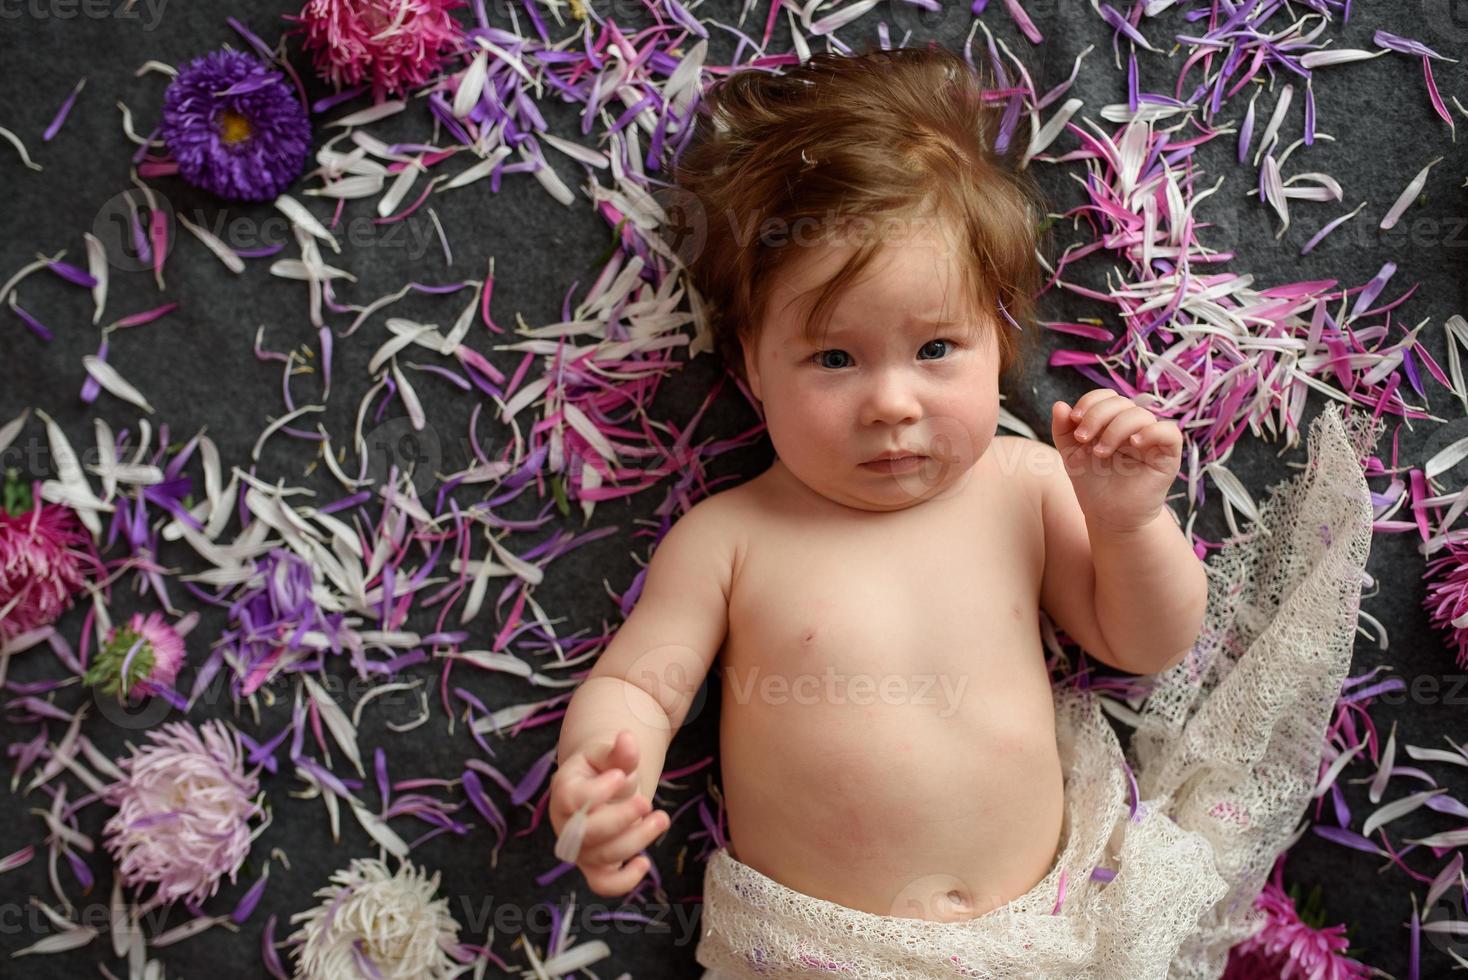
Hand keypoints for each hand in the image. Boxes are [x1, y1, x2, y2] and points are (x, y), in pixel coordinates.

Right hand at [548, 730, 668, 896]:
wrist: (602, 788)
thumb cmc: (605, 769)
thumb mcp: (610, 755)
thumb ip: (620, 752)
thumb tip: (628, 739)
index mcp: (564, 791)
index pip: (572, 799)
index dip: (598, 792)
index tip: (622, 775)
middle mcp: (567, 825)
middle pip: (587, 833)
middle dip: (621, 819)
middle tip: (647, 802)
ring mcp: (580, 848)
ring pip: (602, 856)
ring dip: (636, 840)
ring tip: (662, 818)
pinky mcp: (595, 867)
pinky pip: (603, 885)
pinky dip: (624, 881)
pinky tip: (645, 863)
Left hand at [1050, 389, 1182, 532]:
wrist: (1108, 516)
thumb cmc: (1092, 484)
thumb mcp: (1071, 454)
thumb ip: (1063, 430)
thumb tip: (1059, 405)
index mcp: (1113, 421)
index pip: (1107, 397)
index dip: (1091, 402)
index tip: (1074, 420)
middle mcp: (1134, 426)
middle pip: (1122, 402)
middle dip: (1098, 416)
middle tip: (1083, 439)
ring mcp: (1152, 439)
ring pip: (1141, 415)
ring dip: (1116, 429)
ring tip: (1100, 453)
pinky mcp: (1168, 455)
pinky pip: (1169, 432)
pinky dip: (1152, 432)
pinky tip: (1134, 443)